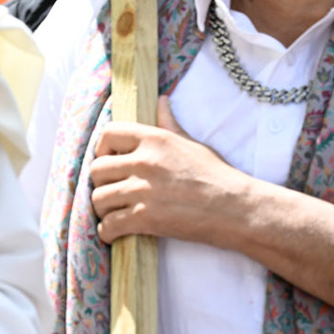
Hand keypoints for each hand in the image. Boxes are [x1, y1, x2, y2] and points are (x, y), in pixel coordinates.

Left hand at [89, 96, 249, 245]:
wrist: (237, 209)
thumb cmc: (217, 175)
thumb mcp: (192, 143)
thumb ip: (169, 123)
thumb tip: (161, 100)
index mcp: (154, 139)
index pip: (108, 134)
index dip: (102, 148)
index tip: (109, 160)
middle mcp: (144, 161)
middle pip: (96, 169)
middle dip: (100, 182)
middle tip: (111, 191)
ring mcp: (143, 191)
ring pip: (98, 198)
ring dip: (103, 209)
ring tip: (113, 213)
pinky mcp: (146, 219)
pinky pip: (109, 225)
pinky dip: (108, 232)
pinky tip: (115, 233)